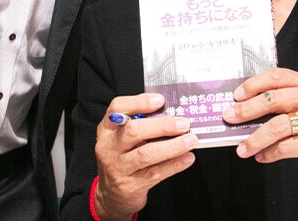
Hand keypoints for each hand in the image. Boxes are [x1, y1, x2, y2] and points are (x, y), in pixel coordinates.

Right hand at [93, 93, 197, 220]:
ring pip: (146, 154)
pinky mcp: (131, 185)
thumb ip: (139, 126)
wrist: (111, 195)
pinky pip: (156, 173)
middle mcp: (109, 147)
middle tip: (183, 124)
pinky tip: (188, 158)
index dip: (138, 102)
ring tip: (191, 140)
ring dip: (173, 146)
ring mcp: (118, 167)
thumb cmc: (121, 160)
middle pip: (133, 131)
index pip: (117, 109)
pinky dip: (175, 164)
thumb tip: (171, 115)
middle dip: (162, 126)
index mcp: (106, 130)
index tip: (160, 100)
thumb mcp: (120, 141)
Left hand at [222, 68, 297, 182]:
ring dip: (255, 139)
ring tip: (242, 148)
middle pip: (272, 100)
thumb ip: (282, 101)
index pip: (276, 77)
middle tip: (229, 118)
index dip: (253, 85)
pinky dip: (269, 153)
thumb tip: (243, 108)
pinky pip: (286, 147)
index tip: (236, 95)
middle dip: (246, 110)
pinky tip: (261, 156)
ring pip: (276, 127)